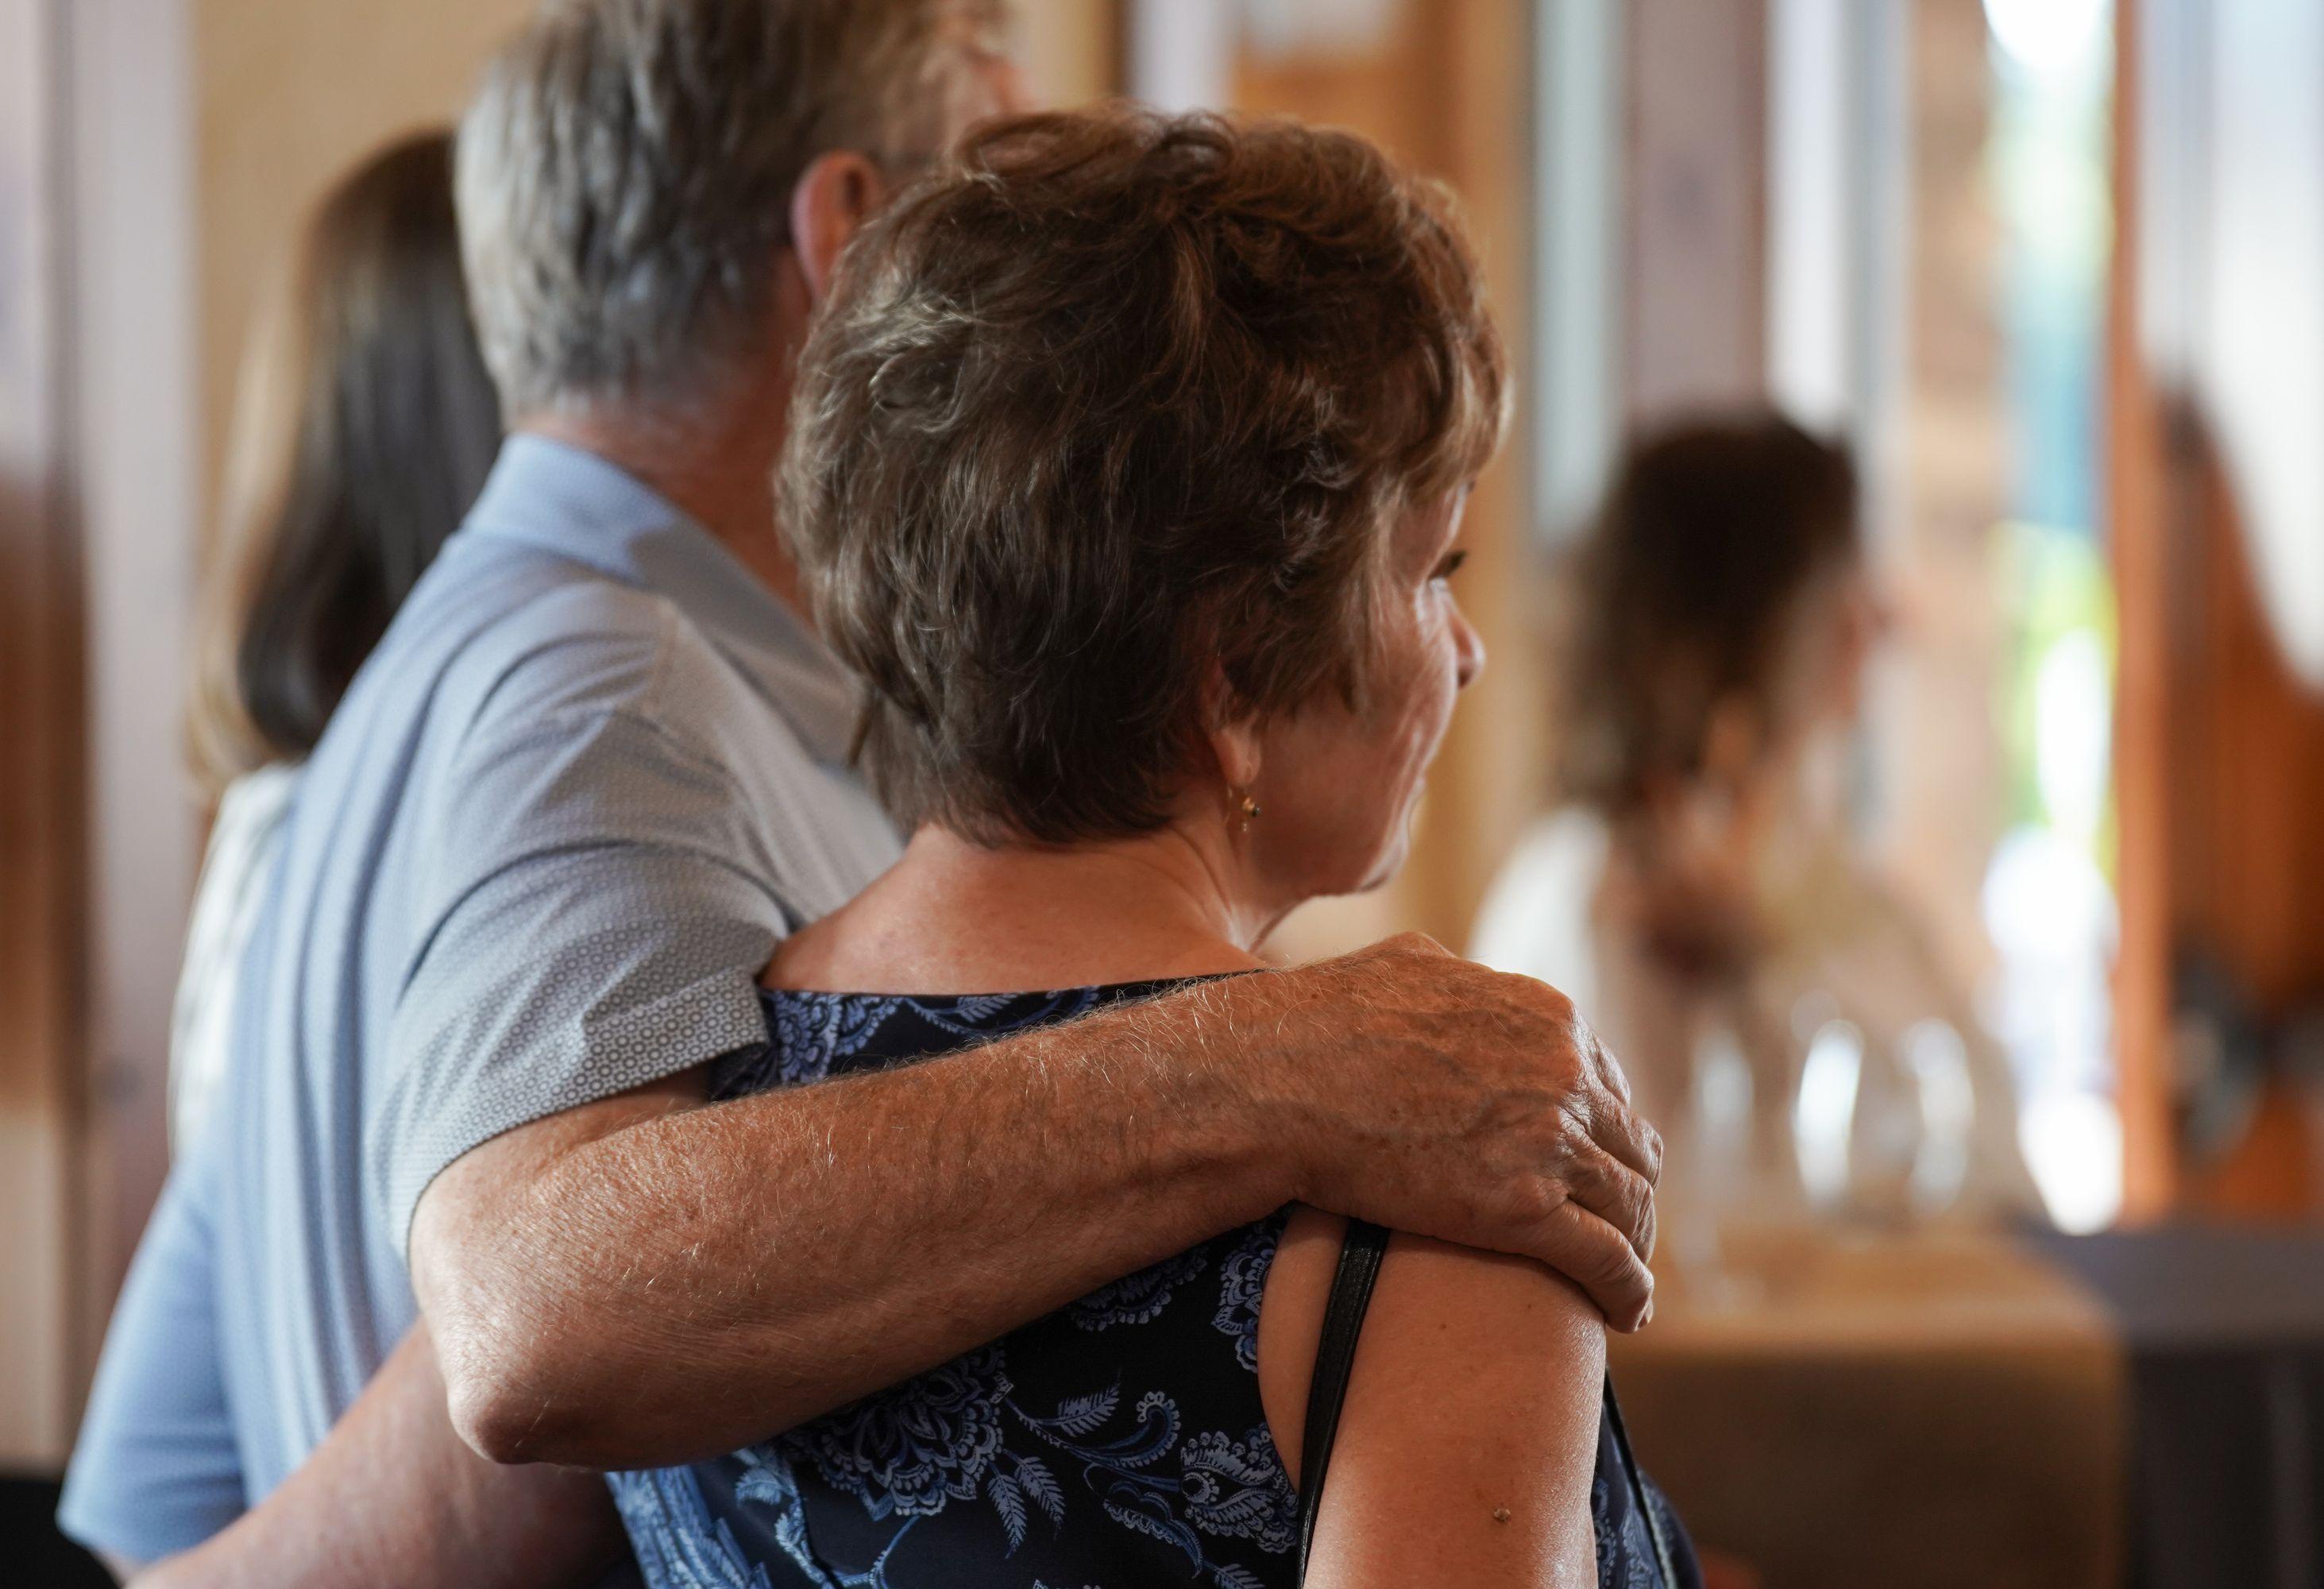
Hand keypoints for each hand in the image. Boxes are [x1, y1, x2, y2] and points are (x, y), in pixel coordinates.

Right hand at [1244, 933, 1661, 1329]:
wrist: (1277, 1081)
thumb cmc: (1320, 1023)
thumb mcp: (1408, 966)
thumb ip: (1458, 978)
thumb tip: (1459, 979)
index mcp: (1547, 1017)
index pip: (1608, 1087)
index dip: (1603, 1135)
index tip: (1591, 1169)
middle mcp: (1565, 1073)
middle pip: (1631, 1147)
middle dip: (1628, 1192)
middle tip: (1617, 1233)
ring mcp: (1549, 1140)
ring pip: (1630, 1205)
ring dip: (1634, 1248)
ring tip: (1625, 1285)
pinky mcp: (1522, 1208)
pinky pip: (1605, 1257)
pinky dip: (1627, 1290)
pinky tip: (1626, 1315)